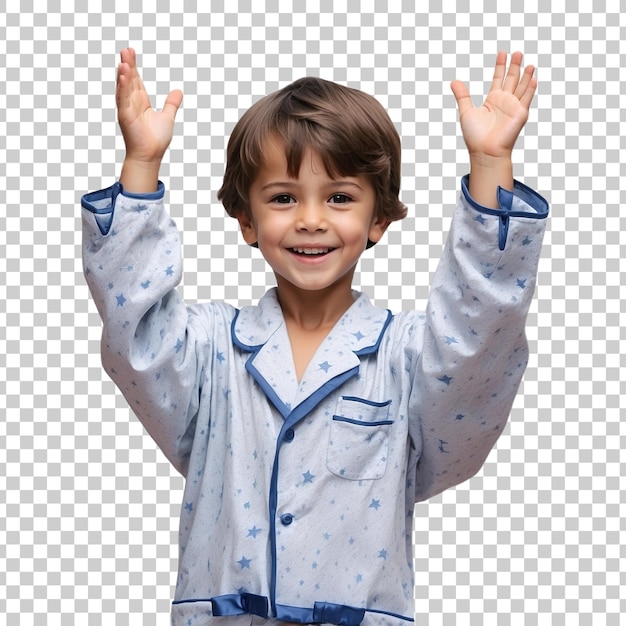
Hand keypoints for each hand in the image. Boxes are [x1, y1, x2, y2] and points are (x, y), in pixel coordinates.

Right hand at [116, 47, 182, 164]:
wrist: (150, 155)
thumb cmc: (156, 140)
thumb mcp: (167, 117)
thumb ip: (171, 104)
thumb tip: (178, 91)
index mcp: (140, 102)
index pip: (136, 80)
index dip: (134, 67)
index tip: (131, 52)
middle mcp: (132, 104)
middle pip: (129, 80)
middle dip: (127, 64)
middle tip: (126, 49)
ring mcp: (127, 109)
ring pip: (124, 87)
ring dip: (123, 73)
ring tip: (124, 59)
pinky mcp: (126, 116)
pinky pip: (123, 99)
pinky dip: (123, 86)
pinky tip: (123, 75)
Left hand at [450, 51, 535, 159]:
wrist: (485, 151)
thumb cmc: (475, 136)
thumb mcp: (466, 111)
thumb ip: (462, 95)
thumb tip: (454, 81)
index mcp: (492, 101)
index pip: (498, 79)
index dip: (500, 66)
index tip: (502, 53)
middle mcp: (504, 102)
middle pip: (511, 79)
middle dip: (514, 66)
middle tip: (516, 52)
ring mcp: (513, 107)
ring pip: (521, 86)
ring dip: (525, 75)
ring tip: (528, 62)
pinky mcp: (520, 114)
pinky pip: (526, 98)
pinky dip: (530, 88)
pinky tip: (533, 78)